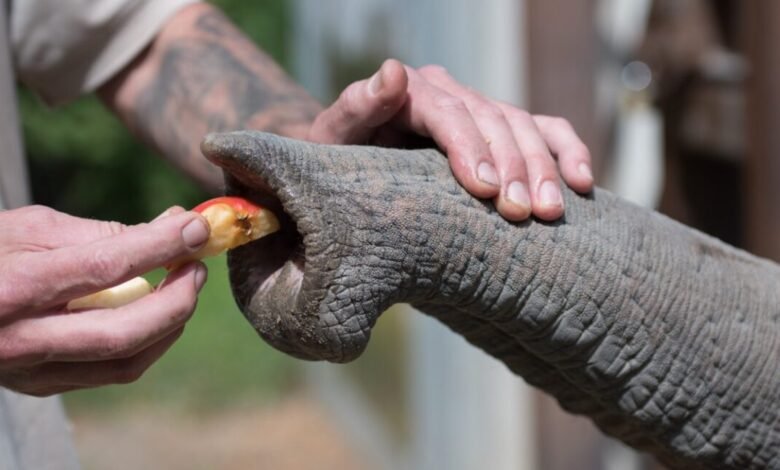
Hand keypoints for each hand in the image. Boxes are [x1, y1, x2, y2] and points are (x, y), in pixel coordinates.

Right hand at [0, 206, 208, 395]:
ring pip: (125, 362)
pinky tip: (156, 313)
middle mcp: (18, 339)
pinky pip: (112, 372)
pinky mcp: (39, 385)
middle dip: (176, 300)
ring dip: (169, 323)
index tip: (198, 228)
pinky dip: (146, 341)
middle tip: (197, 266)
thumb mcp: (29, 227)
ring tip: (183, 286)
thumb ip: (99, 233)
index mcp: (12, 288)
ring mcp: (28, 371)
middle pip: (123, 333)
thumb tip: (170, 229)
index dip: (161, 246)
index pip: (105, 266)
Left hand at [307, 59, 593, 221]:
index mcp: (411, 92)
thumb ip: (355, 107)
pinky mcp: (502, 131)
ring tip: (551, 211)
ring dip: (543, 168)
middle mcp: (451, 93)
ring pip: (524, 127)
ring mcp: (481, 110)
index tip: (485, 190)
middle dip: (512, 166)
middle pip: (493, 120)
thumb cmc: (341, 161)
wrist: (355, 172)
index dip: (470, 148)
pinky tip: (584, 183)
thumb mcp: (333, 139)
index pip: (449, 113)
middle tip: (523, 213)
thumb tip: (393, 71)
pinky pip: (546, 130)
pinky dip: (568, 152)